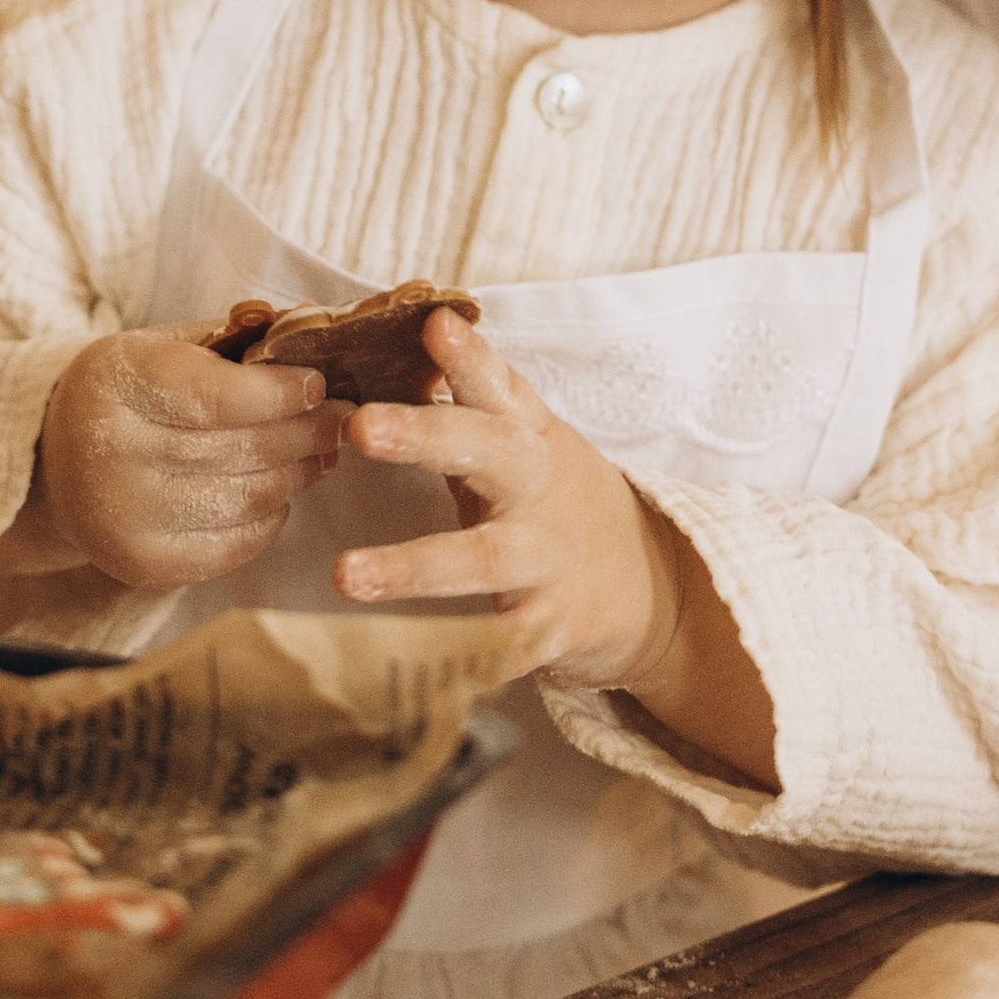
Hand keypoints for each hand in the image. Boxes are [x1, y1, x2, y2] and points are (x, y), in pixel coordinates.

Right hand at [23, 326, 341, 590]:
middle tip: (340, 419)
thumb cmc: (126, 394)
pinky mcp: (144, 565)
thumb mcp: (160, 347)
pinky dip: (271, 516)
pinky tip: (282, 490)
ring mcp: (125, 519)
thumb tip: (314, 320)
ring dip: (297, 474)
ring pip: (246, 498)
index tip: (318, 385)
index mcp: (113, 387)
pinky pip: (235, 543)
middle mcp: (110, 457)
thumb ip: (233, 337)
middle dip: (304, 434)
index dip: (278, 394)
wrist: (56, 467)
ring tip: (322, 452)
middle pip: (240, 450)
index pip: (214, 397)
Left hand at [332, 312, 680, 690]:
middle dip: (427, 437)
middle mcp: (540, 492)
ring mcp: (548, 561)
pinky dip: (459, 661)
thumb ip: (478, 396)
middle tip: (362, 426)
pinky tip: (406, 674)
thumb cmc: (558, 502)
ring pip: (483, 560)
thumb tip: (414, 327)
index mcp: (530, 439)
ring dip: (414, 568)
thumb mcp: (530, 441)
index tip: (433, 324)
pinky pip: (499, 647)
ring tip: (344, 574)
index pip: (499, 388)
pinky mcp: (551, 629)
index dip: (470, 357)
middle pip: (491, 454)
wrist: (653, 591)